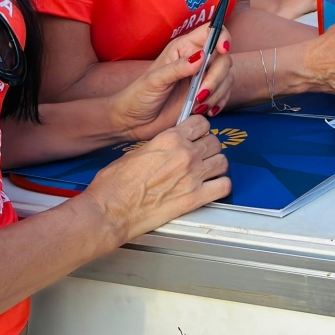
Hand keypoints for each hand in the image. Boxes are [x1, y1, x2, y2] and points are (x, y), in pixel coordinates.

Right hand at [82, 115, 229, 244]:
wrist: (110, 211)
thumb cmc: (114, 184)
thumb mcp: (135, 152)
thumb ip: (159, 145)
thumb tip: (168, 145)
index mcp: (170, 139)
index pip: (201, 124)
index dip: (199, 129)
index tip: (196, 135)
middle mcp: (185, 154)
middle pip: (214, 142)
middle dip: (208, 147)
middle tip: (200, 155)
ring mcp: (193, 177)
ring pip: (222, 162)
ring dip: (215, 165)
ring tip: (206, 171)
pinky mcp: (195, 199)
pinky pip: (224, 186)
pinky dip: (221, 185)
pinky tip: (212, 187)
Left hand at [106, 27, 234, 140]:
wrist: (135, 122)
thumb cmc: (139, 96)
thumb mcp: (154, 81)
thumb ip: (177, 68)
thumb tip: (201, 57)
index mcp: (183, 48)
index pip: (210, 32)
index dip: (221, 36)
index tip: (222, 50)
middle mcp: (197, 60)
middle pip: (224, 58)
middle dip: (216, 78)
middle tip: (200, 95)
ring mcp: (203, 78)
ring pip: (227, 77)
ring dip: (217, 93)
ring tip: (197, 106)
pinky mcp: (207, 95)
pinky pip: (225, 94)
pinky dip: (219, 103)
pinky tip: (205, 111)